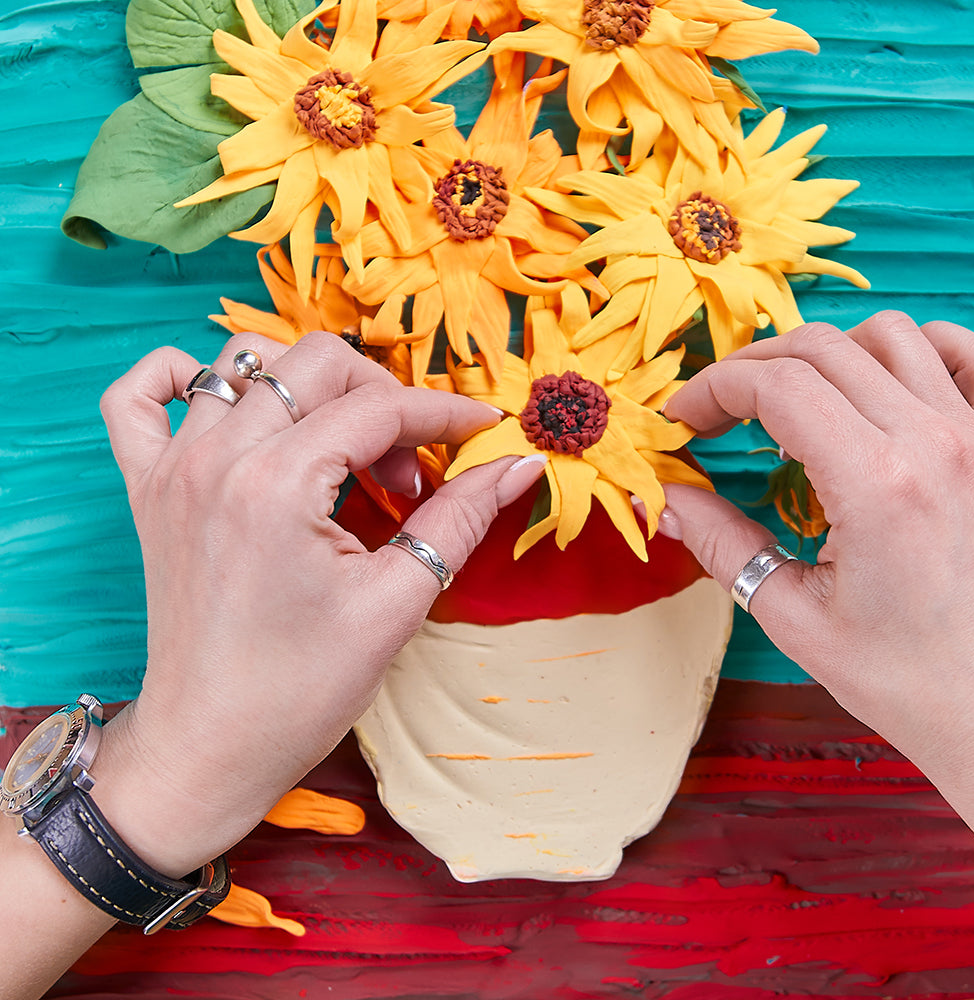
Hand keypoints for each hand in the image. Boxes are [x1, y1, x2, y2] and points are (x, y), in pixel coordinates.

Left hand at [89, 331, 545, 877]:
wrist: (209, 746)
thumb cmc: (300, 690)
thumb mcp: (397, 602)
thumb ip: (461, 518)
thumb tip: (520, 466)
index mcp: (278, 484)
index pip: (379, 407)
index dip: (445, 413)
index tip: (482, 429)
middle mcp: (217, 459)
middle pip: (316, 363)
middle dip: (382, 399)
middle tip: (410, 471)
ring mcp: (172, 469)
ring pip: (242, 362)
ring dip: (309, 390)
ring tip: (341, 451)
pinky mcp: (147, 489)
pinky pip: (137, 397)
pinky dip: (181, 377)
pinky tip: (233, 408)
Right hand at [661, 311, 973, 858]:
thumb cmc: (906, 681)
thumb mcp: (793, 617)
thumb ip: (721, 544)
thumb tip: (667, 501)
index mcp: (876, 484)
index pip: (776, 385)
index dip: (712, 389)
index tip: (684, 421)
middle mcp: (935, 443)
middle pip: (822, 348)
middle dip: (751, 369)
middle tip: (720, 414)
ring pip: (892, 334)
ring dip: (828, 355)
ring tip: (798, 404)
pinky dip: (921, 350)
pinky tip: (886, 388)